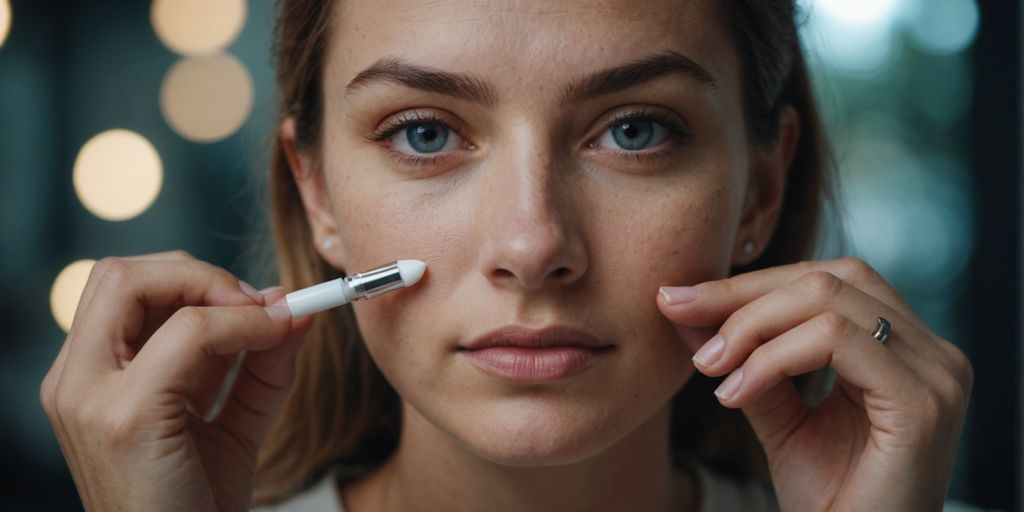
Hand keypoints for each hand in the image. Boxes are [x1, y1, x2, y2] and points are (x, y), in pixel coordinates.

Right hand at [40, 251, 312, 511]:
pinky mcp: (124, 415)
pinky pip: (189, 333)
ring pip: (132, 283)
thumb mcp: (234, 420)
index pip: (124, 288)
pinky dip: (240, 324)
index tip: (257, 303)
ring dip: (212, 288)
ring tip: (262, 321)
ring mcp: (89, 397)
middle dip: (196, 274)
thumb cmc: (199, 500)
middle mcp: (76, 381)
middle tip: (254, 303)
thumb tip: (293, 304)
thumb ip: (261, 363)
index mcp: (92, 378)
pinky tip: (272, 339)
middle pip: (117, 274)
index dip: (194, 280)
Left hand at [658, 258, 972, 511]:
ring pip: (829, 299)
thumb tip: (686, 307)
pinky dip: (772, 357)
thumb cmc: (829, 498)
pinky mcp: (923, 400)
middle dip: (744, 295)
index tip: (677, 301)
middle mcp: (929, 350)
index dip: (749, 285)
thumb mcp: (777, 414)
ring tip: (710, 367)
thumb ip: (746, 358)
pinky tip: (735, 392)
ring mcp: (935, 372)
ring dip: (751, 326)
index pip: (825, 281)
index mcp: (902, 347)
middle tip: (684, 323)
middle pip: (828, 277)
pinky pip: (836, 341)